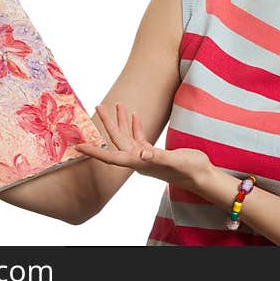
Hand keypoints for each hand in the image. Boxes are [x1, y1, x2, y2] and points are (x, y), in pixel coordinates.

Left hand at [75, 101, 212, 191]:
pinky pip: (139, 137)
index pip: (111, 157)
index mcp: (139, 163)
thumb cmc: (190, 170)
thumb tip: (142, 154)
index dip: (94, 151)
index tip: (77, 146)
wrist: (202, 177)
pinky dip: (135, 126)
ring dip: (121, 121)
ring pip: (127, 136)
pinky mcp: (154, 153)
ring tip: (117, 103)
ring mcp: (145, 156)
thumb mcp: (175, 161)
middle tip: (98, 105)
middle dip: (107, 124)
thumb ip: (158, 157)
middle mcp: (138, 160)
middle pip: (117, 140)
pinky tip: (134, 115)